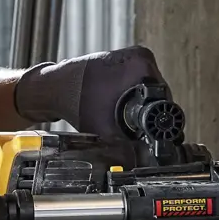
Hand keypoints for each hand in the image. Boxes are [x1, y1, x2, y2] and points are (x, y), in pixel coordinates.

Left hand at [13, 46, 166, 139]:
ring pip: (148, 89)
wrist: (54, 87)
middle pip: (157, 93)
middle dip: (149, 114)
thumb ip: (126, 148)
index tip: (154, 134)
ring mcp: (132, 56)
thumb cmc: (75, 99)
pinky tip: (121, 107)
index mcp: (141, 64)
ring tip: (126, 116)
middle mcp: (140, 56)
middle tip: (137, 129)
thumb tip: (143, 163)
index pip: (163, 97)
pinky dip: (132, 96)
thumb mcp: (104, 128)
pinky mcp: (124, 60)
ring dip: (141, 105)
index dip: (159, 120)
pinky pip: (138, 83)